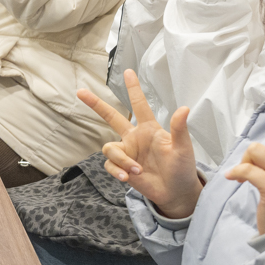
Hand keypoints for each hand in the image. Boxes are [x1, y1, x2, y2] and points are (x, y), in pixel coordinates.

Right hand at [78, 70, 201, 219]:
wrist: (176, 192)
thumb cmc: (182, 168)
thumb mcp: (183, 148)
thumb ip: (179, 129)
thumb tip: (184, 108)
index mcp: (149, 129)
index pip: (139, 105)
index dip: (133, 88)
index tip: (128, 72)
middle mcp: (134, 138)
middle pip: (111, 117)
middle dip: (95, 104)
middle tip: (80, 91)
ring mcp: (127, 152)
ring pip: (110, 148)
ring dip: (122, 160)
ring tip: (136, 171)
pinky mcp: (121, 168)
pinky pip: (110, 165)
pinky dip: (118, 171)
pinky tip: (128, 177)